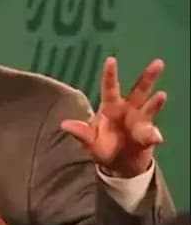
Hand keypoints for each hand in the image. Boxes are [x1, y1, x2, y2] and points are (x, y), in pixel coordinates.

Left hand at [61, 57, 166, 177]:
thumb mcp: (89, 141)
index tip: (111, 59)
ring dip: (156, 102)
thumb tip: (64, 125)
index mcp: (111, 107)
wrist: (119, 165)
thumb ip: (81, 133)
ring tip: (161, 96)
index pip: (110, 87)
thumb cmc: (102, 147)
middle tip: (158, 63)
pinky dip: (153, 136)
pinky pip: (152, 134)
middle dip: (148, 76)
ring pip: (151, 107)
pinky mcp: (149, 135)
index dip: (110, 74)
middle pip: (140, 90)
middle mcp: (129, 109)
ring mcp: (141, 121)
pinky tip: (154, 138)